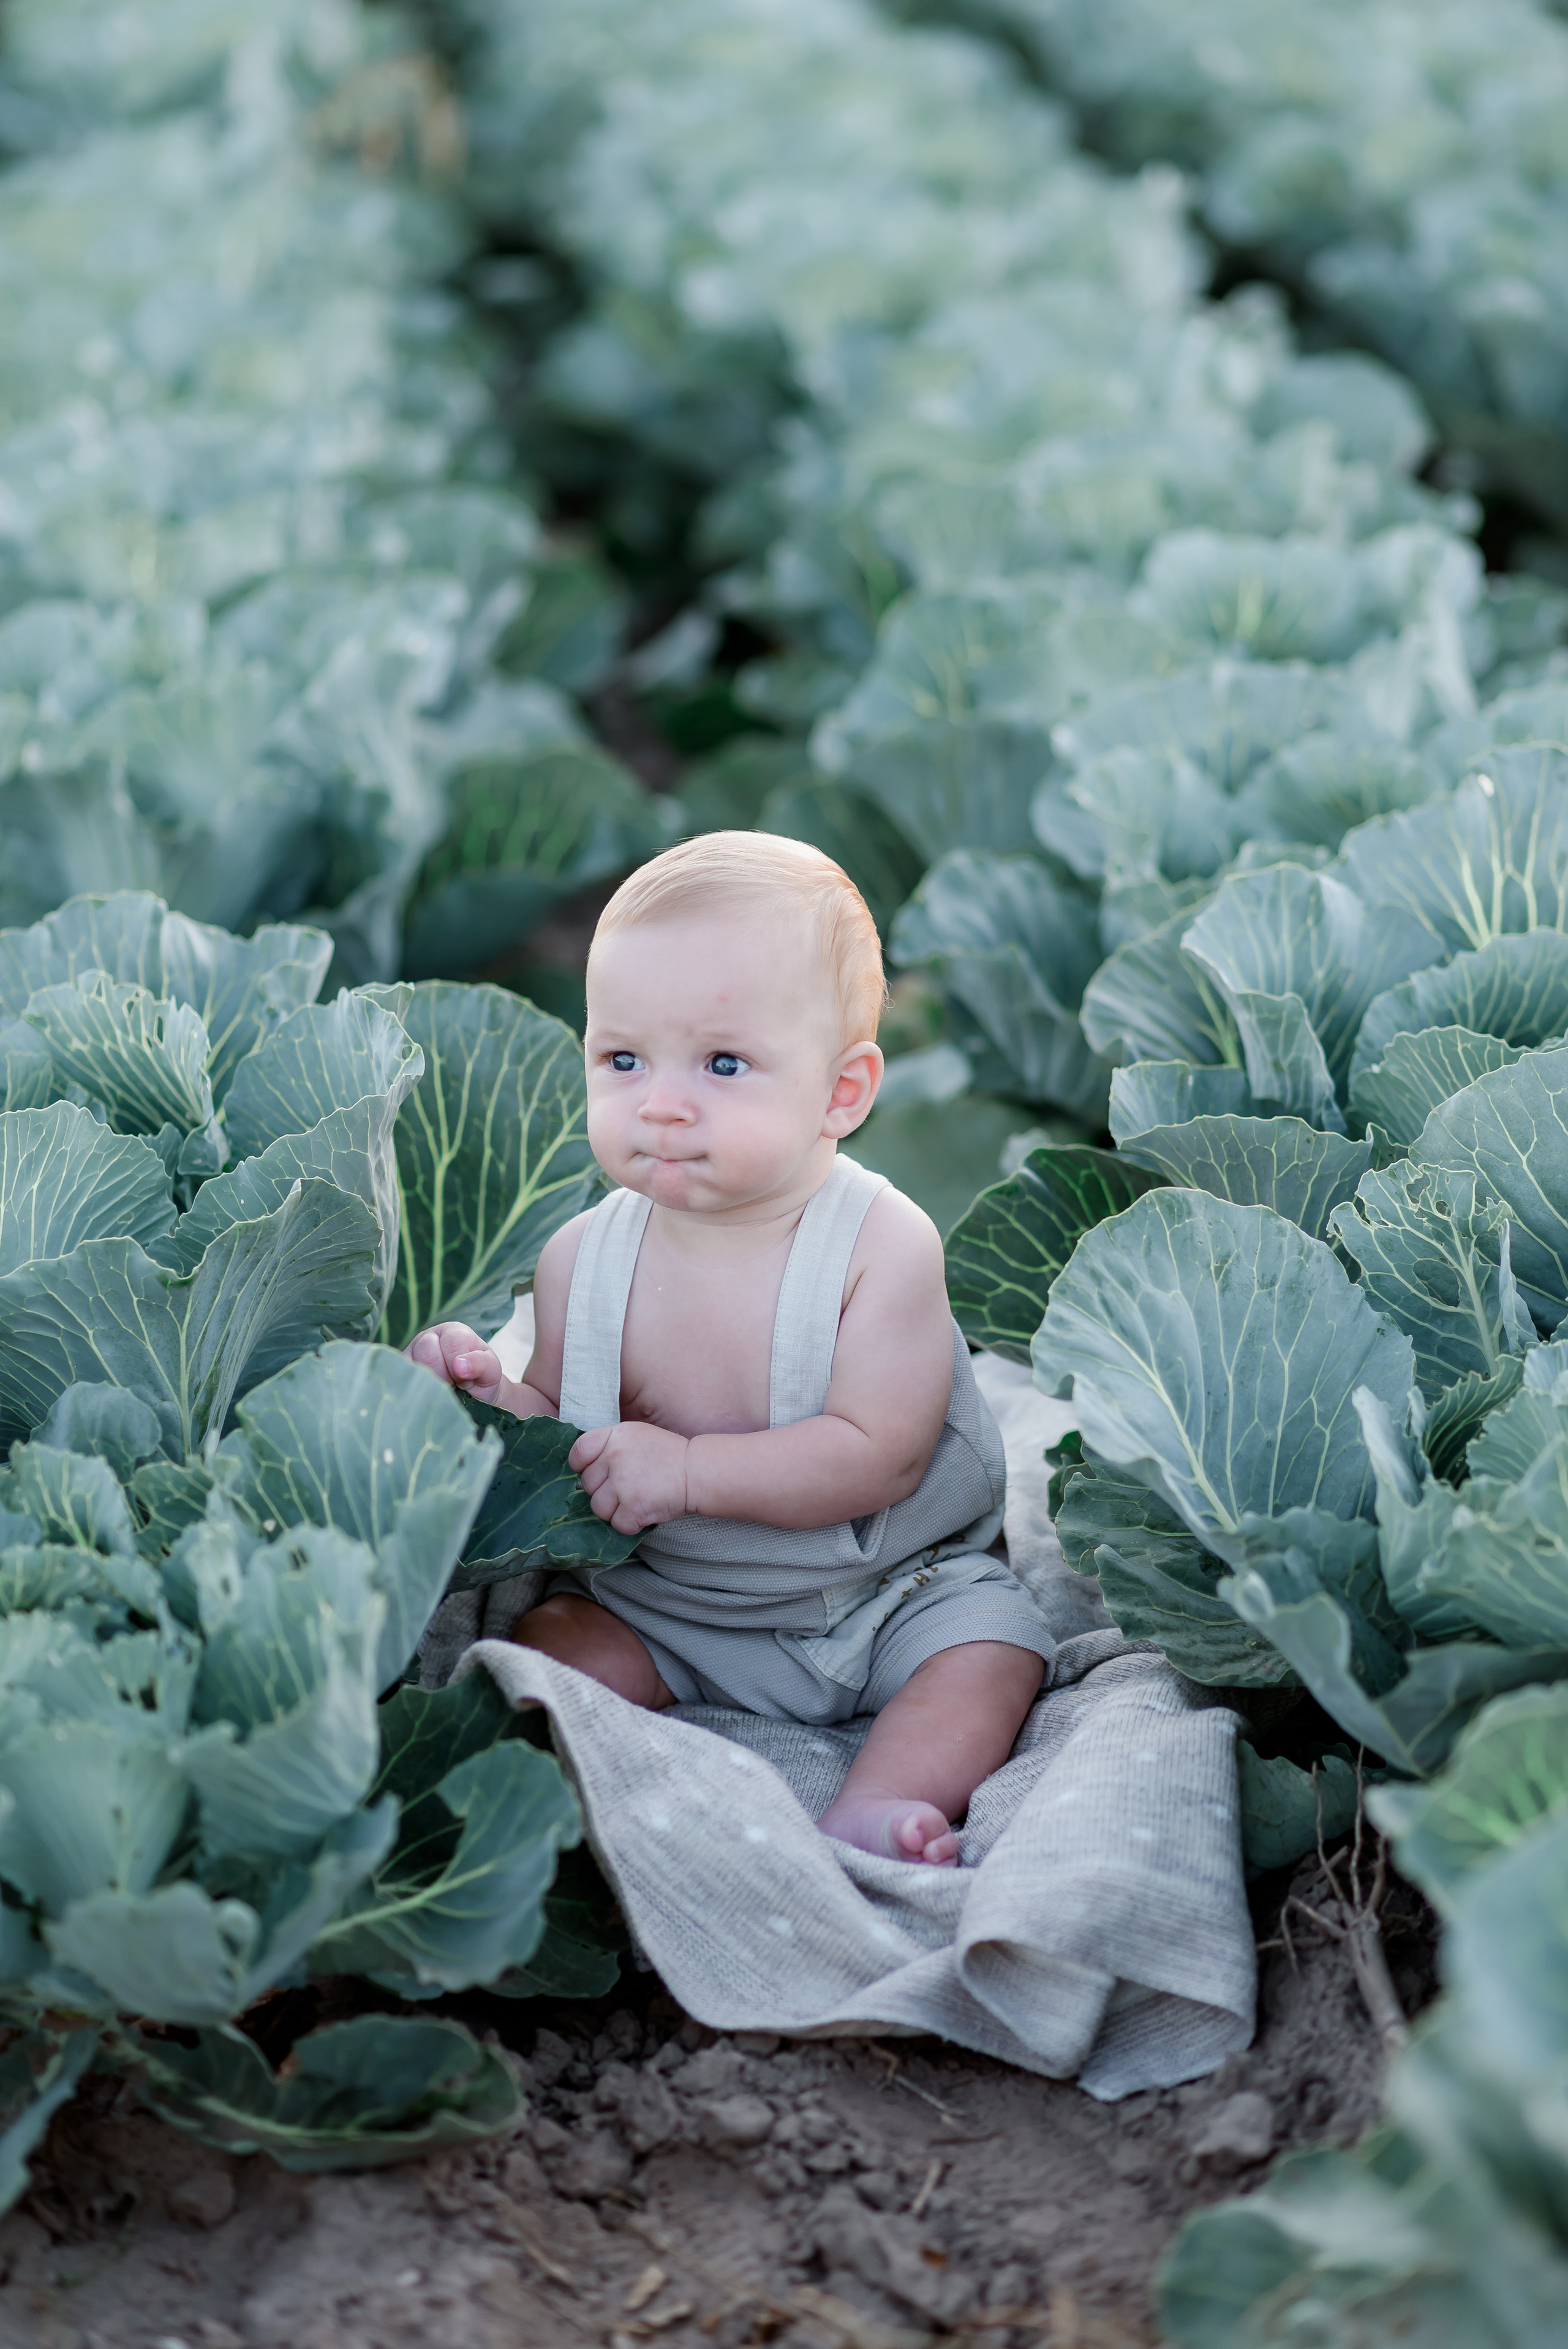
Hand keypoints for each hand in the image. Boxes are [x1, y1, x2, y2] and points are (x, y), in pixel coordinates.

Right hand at [407, 1321, 511, 1407]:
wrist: (470, 1398)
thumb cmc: (480, 1379)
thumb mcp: (490, 1371)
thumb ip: (480, 1364)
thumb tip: (459, 1365)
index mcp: (452, 1332)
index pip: (452, 1342)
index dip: (459, 1365)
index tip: (465, 1380)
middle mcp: (428, 1338)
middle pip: (427, 1352)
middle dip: (443, 1376)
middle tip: (452, 1386)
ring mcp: (411, 1354)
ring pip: (411, 1366)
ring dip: (428, 1384)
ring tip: (441, 1390)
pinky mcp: (399, 1372)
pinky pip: (399, 1378)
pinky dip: (413, 1390)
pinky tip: (426, 1395)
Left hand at [569, 1422, 690, 1533]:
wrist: (696, 1471)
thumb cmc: (667, 1455)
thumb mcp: (636, 1436)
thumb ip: (610, 1446)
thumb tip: (585, 1469)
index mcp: (615, 1436)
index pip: (579, 1452)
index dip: (581, 1466)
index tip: (594, 1473)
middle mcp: (615, 1457)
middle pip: (587, 1485)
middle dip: (604, 1491)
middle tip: (626, 1489)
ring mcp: (623, 1483)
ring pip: (598, 1508)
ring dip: (614, 1510)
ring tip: (634, 1501)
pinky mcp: (633, 1507)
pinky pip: (617, 1524)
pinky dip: (629, 1524)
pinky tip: (643, 1512)